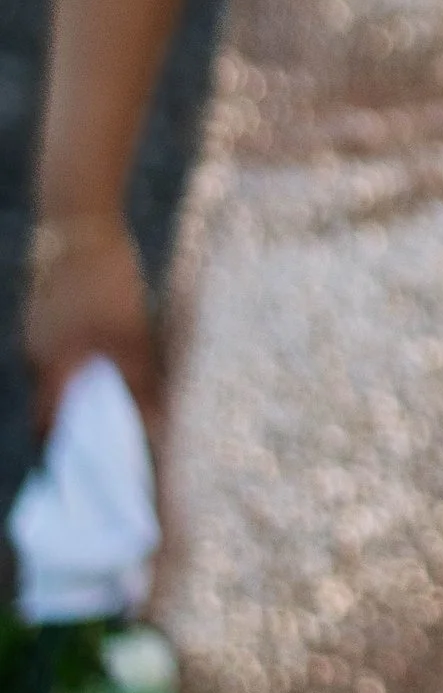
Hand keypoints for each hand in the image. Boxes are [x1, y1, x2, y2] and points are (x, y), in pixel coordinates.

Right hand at [25, 217, 159, 434]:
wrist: (79, 222)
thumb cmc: (106, 279)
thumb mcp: (132, 334)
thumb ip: (140, 382)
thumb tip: (156, 428)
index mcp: (52, 365)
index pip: (47, 425)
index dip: (63, 450)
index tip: (85, 471)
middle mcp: (36, 353)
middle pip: (52, 403)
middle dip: (77, 423)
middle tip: (111, 437)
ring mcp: (37, 330)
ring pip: (59, 375)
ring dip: (82, 389)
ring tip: (117, 396)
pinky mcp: (47, 312)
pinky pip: (62, 349)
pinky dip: (81, 362)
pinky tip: (107, 355)